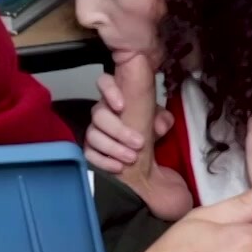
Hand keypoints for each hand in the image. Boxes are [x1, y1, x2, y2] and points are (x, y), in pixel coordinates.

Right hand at [90, 54, 193, 219]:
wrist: (146, 165)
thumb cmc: (149, 134)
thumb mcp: (160, 125)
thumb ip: (162, 120)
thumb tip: (161, 123)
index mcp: (118, 99)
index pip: (105, 83)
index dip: (109, 90)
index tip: (122, 105)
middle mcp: (103, 114)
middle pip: (98, 114)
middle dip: (118, 130)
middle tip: (139, 143)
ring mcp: (95, 133)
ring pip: (93, 135)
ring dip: (113, 147)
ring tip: (132, 158)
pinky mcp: (91, 152)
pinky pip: (89, 154)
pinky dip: (103, 161)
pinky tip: (118, 168)